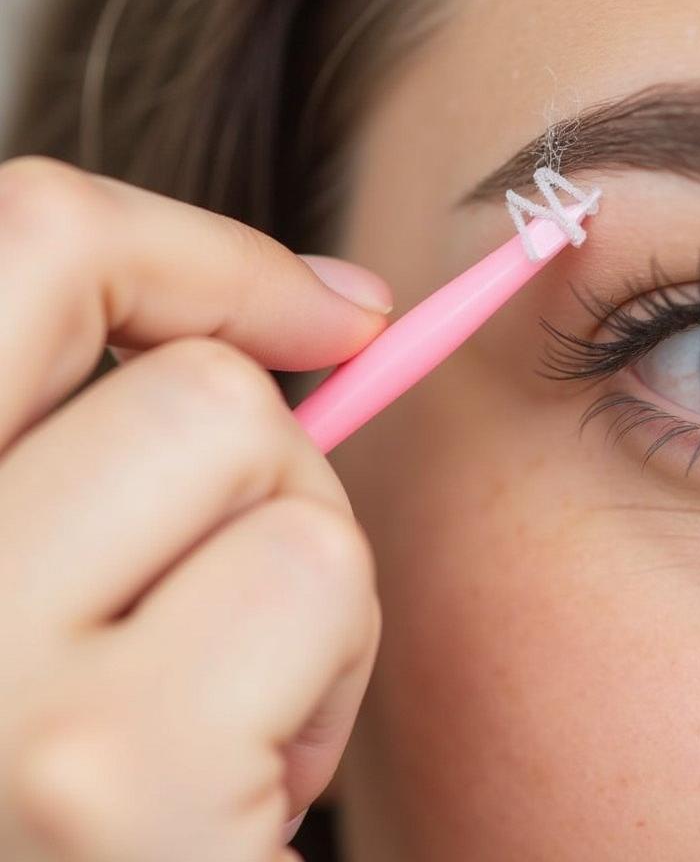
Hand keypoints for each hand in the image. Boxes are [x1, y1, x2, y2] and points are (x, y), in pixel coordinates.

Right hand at [0, 157, 387, 861]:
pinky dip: (334, 659)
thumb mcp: (71, 567)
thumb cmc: (108, 767)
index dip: (197, 252)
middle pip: (192, 374)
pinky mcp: (114, 780)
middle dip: (277, 462)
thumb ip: (133, 431)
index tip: (330, 314)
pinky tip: (260, 779)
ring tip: (240, 695)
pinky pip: (315, 572)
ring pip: (259, 450)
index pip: (31, 239)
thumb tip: (347, 302)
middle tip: (254, 575)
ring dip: (303, 568)